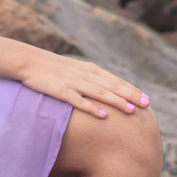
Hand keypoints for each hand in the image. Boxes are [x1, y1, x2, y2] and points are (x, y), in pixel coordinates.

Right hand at [19, 51, 150, 118]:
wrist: (29, 61)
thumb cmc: (52, 68)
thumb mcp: (74, 70)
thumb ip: (90, 78)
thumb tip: (105, 90)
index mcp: (90, 70)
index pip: (116, 80)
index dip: (132, 89)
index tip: (146, 98)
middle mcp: (86, 75)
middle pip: (112, 86)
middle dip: (131, 95)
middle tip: (146, 104)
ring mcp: (74, 82)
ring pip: (100, 92)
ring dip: (117, 102)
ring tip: (130, 111)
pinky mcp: (61, 91)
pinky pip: (79, 100)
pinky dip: (92, 107)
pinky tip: (103, 115)